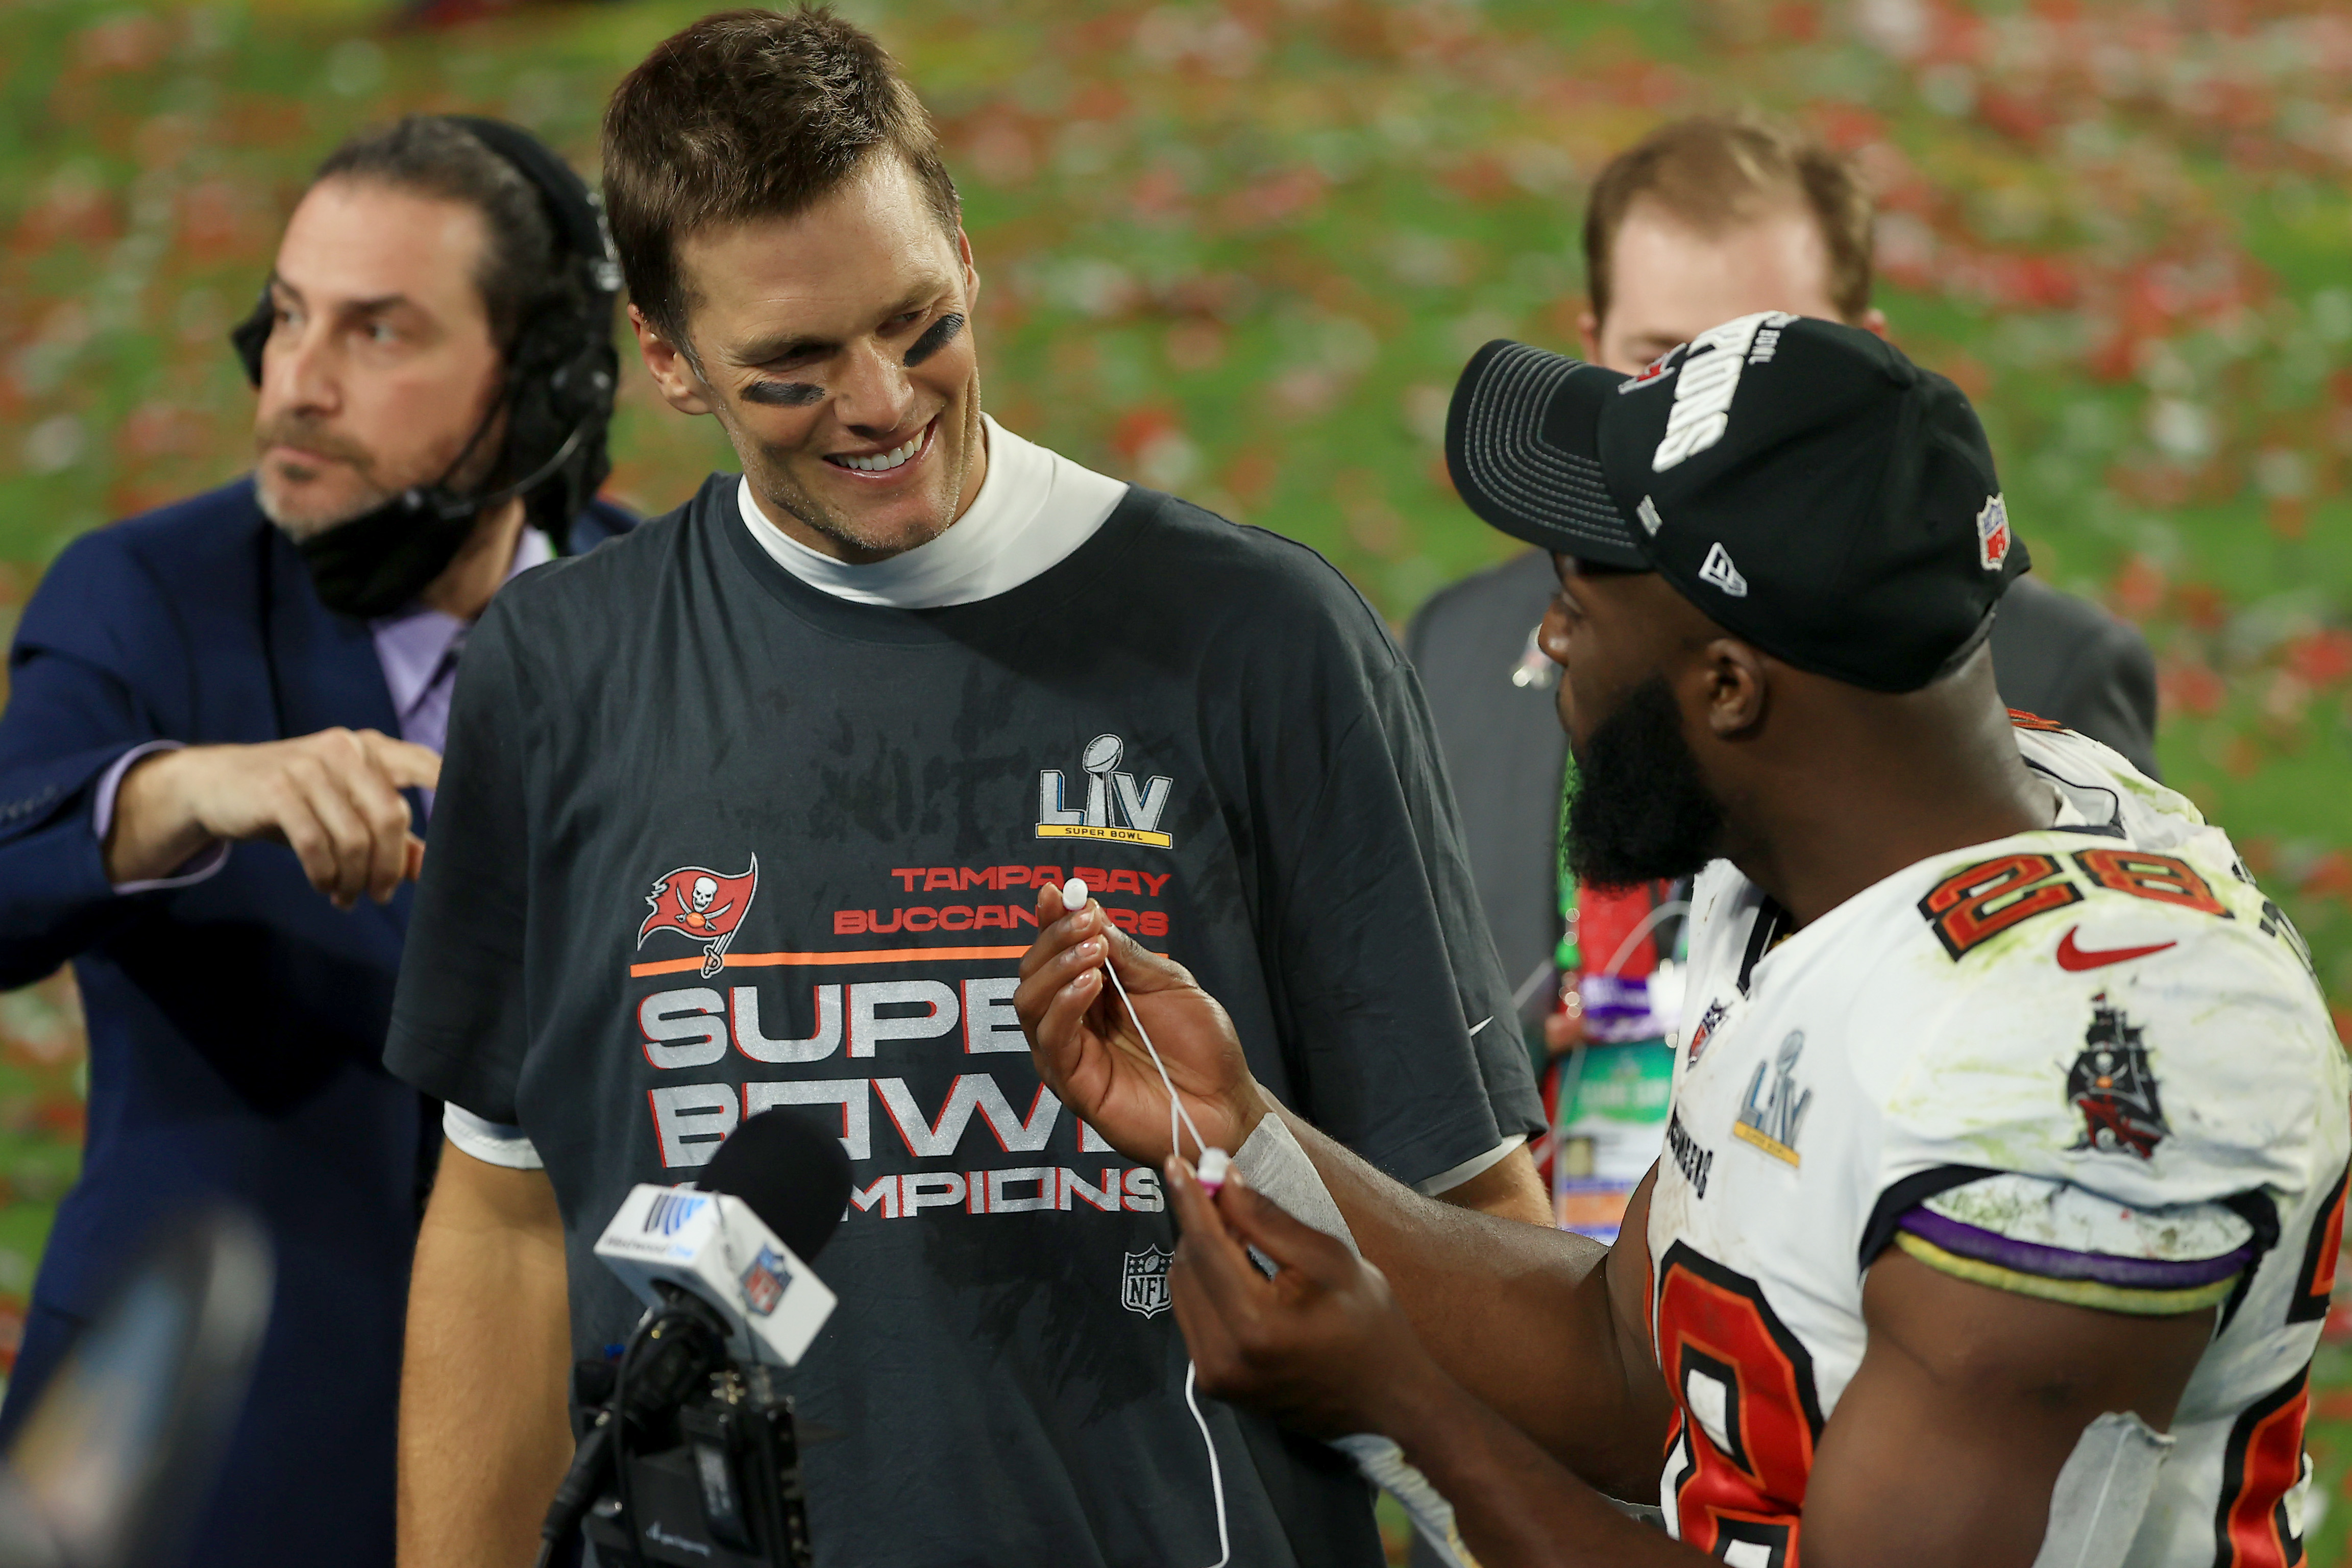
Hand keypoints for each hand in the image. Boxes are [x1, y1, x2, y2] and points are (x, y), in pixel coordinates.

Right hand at [108, 728, 439, 907]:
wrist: (220, 785)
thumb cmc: (298, 800)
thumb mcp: (346, 811)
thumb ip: (391, 835)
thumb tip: (432, 867)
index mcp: (372, 748)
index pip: (425, 762)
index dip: (452, 785)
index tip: (479, 817)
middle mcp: (346, 749)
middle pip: (391, 817)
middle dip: (390, 866)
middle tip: (381, 895)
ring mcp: (310, 766)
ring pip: (354, 837)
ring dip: (354, 879)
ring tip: (346, 896)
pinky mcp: (278, 789)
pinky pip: (316, 844)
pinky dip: (324, 875)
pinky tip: (323, 886)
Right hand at [1014, 882, 1266, 1166]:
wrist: (1227, 1103)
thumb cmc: (1203, 1046)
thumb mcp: (1168, 984)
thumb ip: (1126, 954)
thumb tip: (1089, 910)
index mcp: (1093, 995)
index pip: (1055, 953)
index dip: (1051, 922)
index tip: (1055, 892)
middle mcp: (1072, 1023)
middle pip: (1032, 974)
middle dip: (1054, 940)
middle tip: (1085, 923)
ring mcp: (1069, 1055)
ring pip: (1030, 1004)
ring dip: (1057, 968)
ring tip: (1094, 953)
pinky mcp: (1073, 1085)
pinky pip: (1052, 1040)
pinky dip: (1064, 1005)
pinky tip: (1089, 985)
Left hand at [1165, 1156, 1448, 1440]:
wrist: (1387, 1403)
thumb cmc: (1370, 1328)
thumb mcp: (1331, 1260)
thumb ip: (1268, 1220)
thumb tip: (1220, 1179)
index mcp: (1256, 1327)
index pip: (1206, 1246)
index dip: (1190, 1199)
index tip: (1177, 1160)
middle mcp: (1224, 1359)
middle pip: (1186, 1267)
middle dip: (1199, 1223)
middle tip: (1223, 1193)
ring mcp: (1215, 1378)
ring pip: (1183, 1290)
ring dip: (1201, 1253)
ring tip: (1242, 1235)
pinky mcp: (1214, 1385)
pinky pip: (1192, 1316)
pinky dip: (1207, 1285)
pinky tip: (1240, 1272)